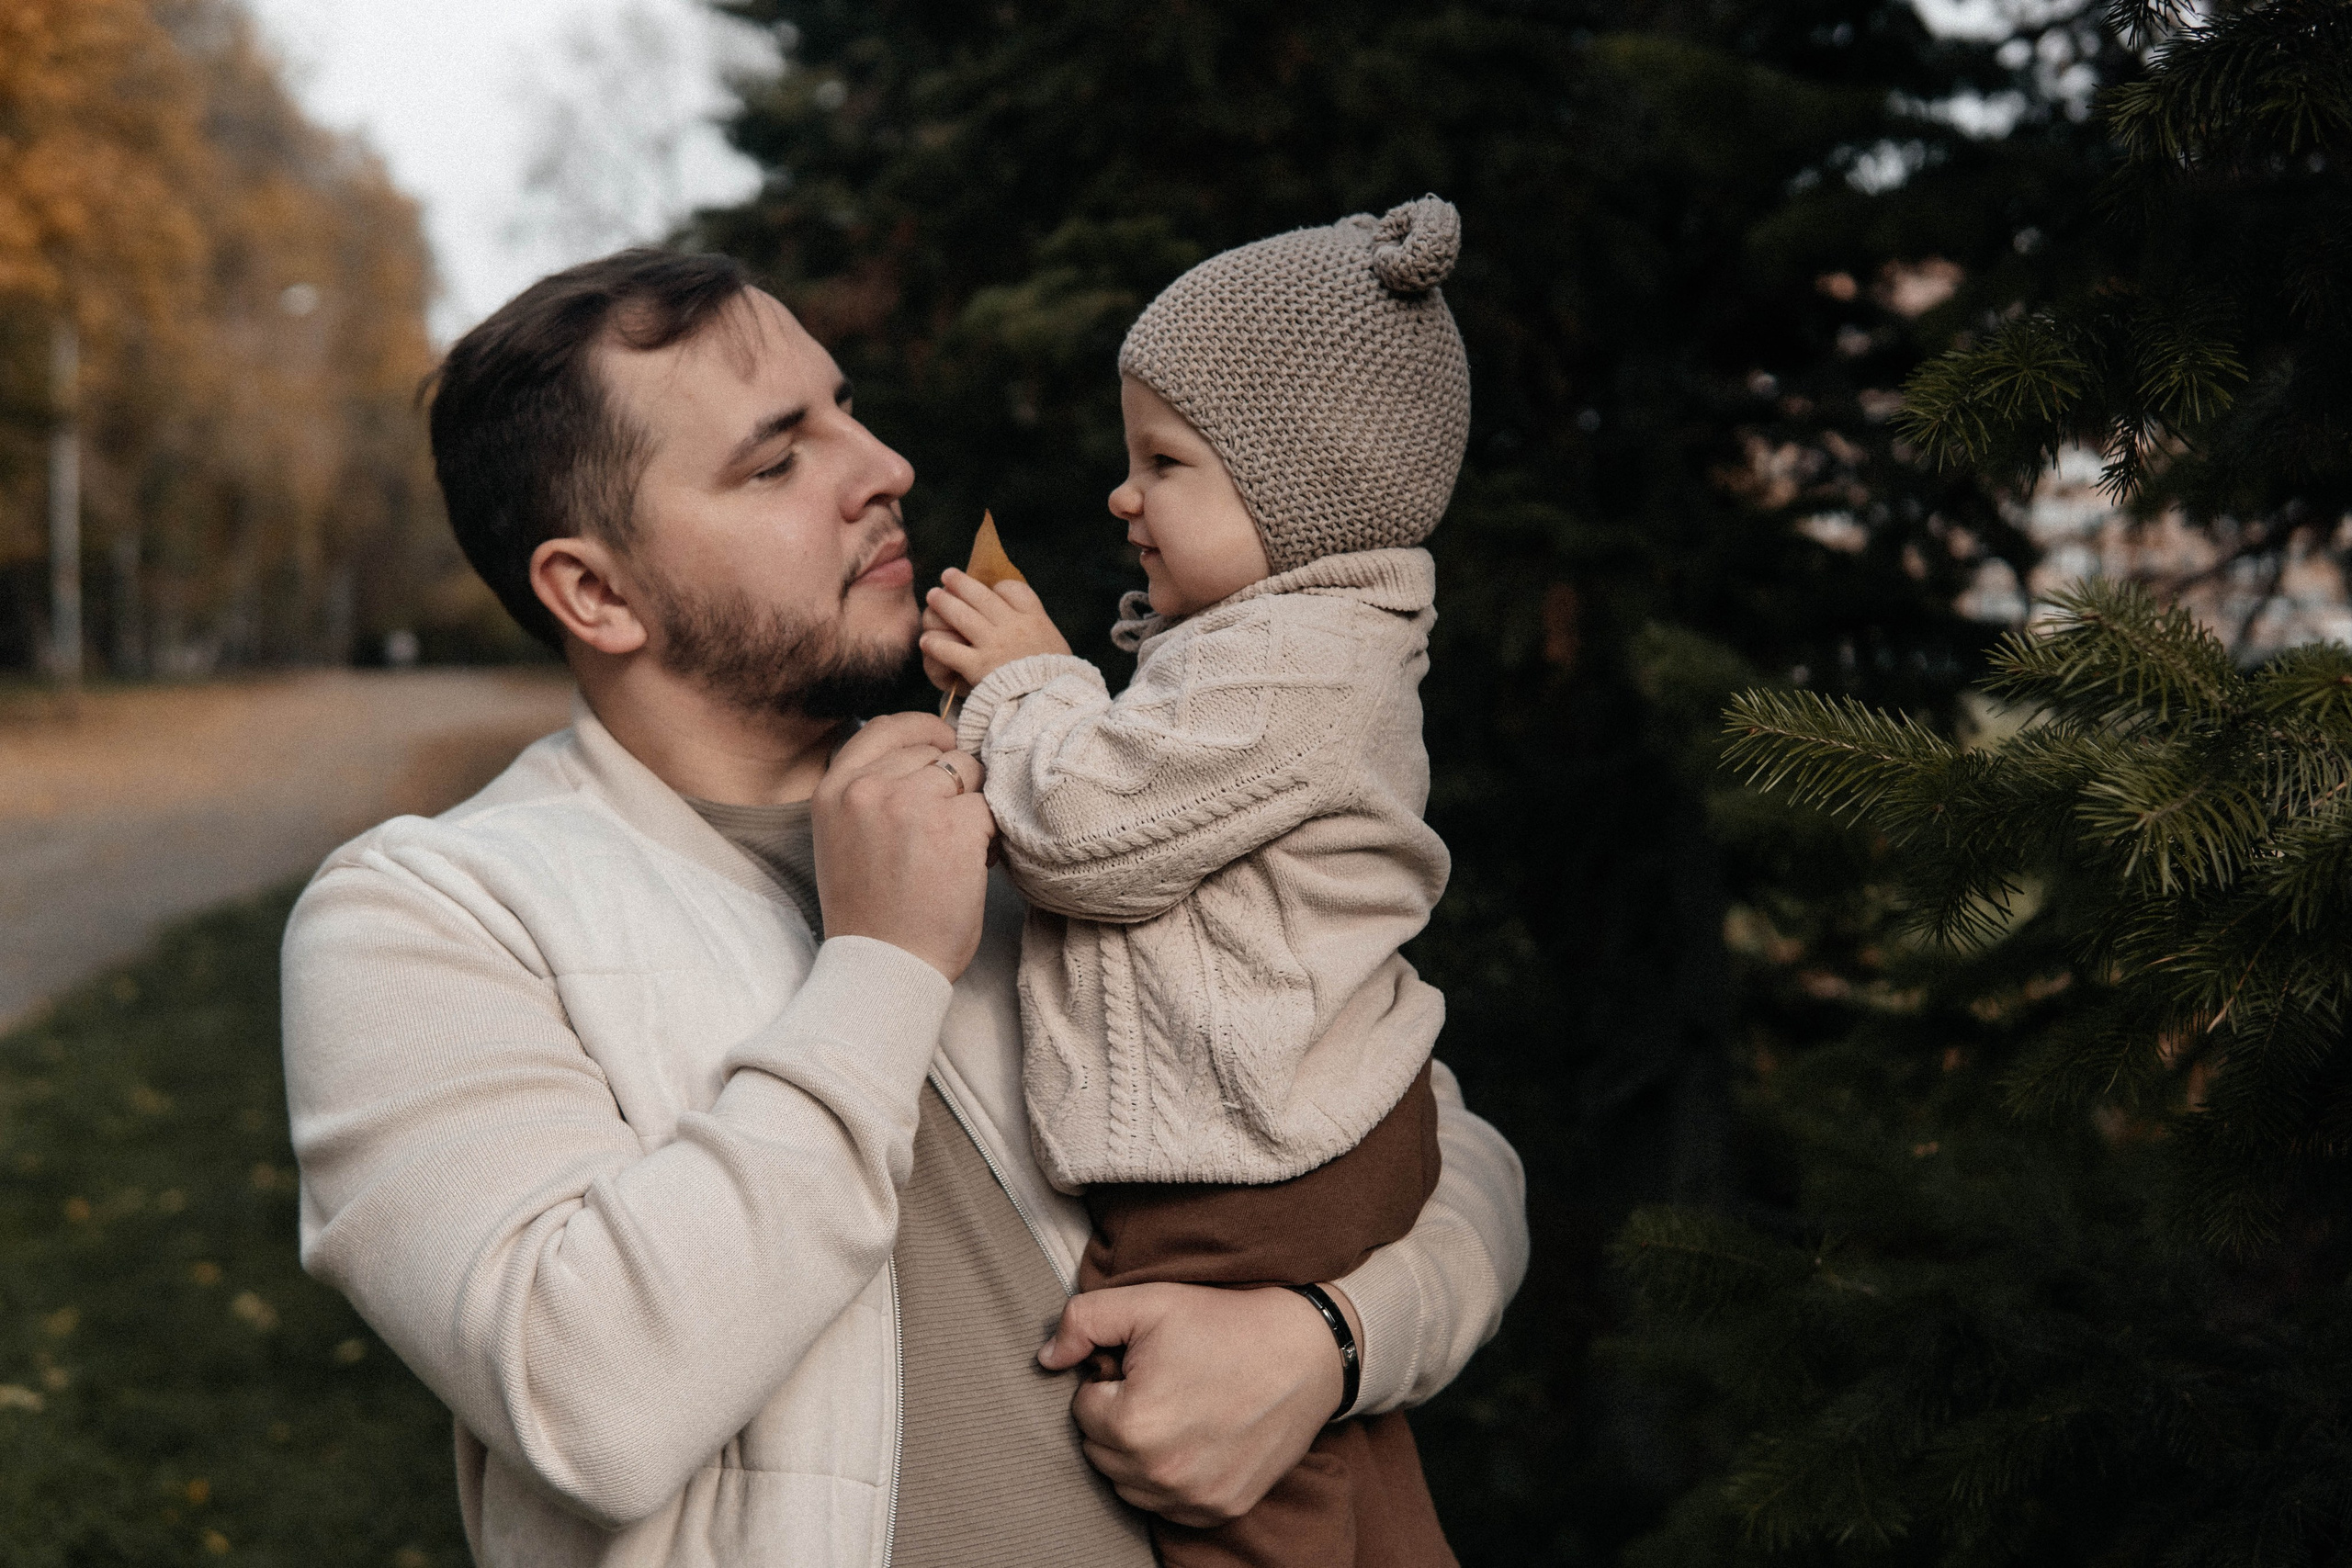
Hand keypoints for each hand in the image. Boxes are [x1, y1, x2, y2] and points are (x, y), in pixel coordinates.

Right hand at [810, 711, 995, 980]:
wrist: (885, 966)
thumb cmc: (871, 913)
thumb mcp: (843, 838)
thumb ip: (869, 793)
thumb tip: (923, 754)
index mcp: (833, 789)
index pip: (886, 726)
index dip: (924, 731)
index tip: (944, 746)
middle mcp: (867, 788)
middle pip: (934, 749)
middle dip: (952, 780)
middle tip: (947, 826)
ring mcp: (911, 803)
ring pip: (968, 772)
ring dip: (973, 805)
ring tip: (961, 847)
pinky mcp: (953, 826)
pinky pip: (989, 807)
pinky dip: (991, 834)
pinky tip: (975, 864)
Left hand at [921, 569, 1071, 692]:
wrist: (1052, 702)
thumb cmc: (1057, 678)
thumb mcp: (1058, 645)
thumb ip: (1041, 630)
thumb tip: (1030, 621)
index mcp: (1034, 619)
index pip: (1014, 590)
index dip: (999, 587)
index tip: (992, 589)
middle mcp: (1012, 627)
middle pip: (981, 596)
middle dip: (961, 583)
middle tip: (947, 575)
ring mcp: (994, 645)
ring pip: (962, 616)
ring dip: (944, 603)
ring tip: (932, 595)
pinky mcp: (978, 667)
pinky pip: (950, 650)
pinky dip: (936, 644)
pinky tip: (926, 641)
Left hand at [1038, 1281, 1360, 1526]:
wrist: (1306, 1352)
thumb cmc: (1226, 1323)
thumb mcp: (1149, 1302)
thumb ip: (1083, 1322)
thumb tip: (1046, 1359)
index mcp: (1134, 1423)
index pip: (1083, 1410)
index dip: (1108, 1379)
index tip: (1144, 1362)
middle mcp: (1161, 1472)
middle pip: (1100, 1450)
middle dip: (1118, 1416)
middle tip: (1161, 1381)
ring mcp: (1194, 1497)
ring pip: (1128, 1482)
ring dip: (1139, 1451)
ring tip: (1179, 1407)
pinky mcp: (1221, 1509)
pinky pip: (1167, 1505)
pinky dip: (1170, 1477)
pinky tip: (1196, 1436)